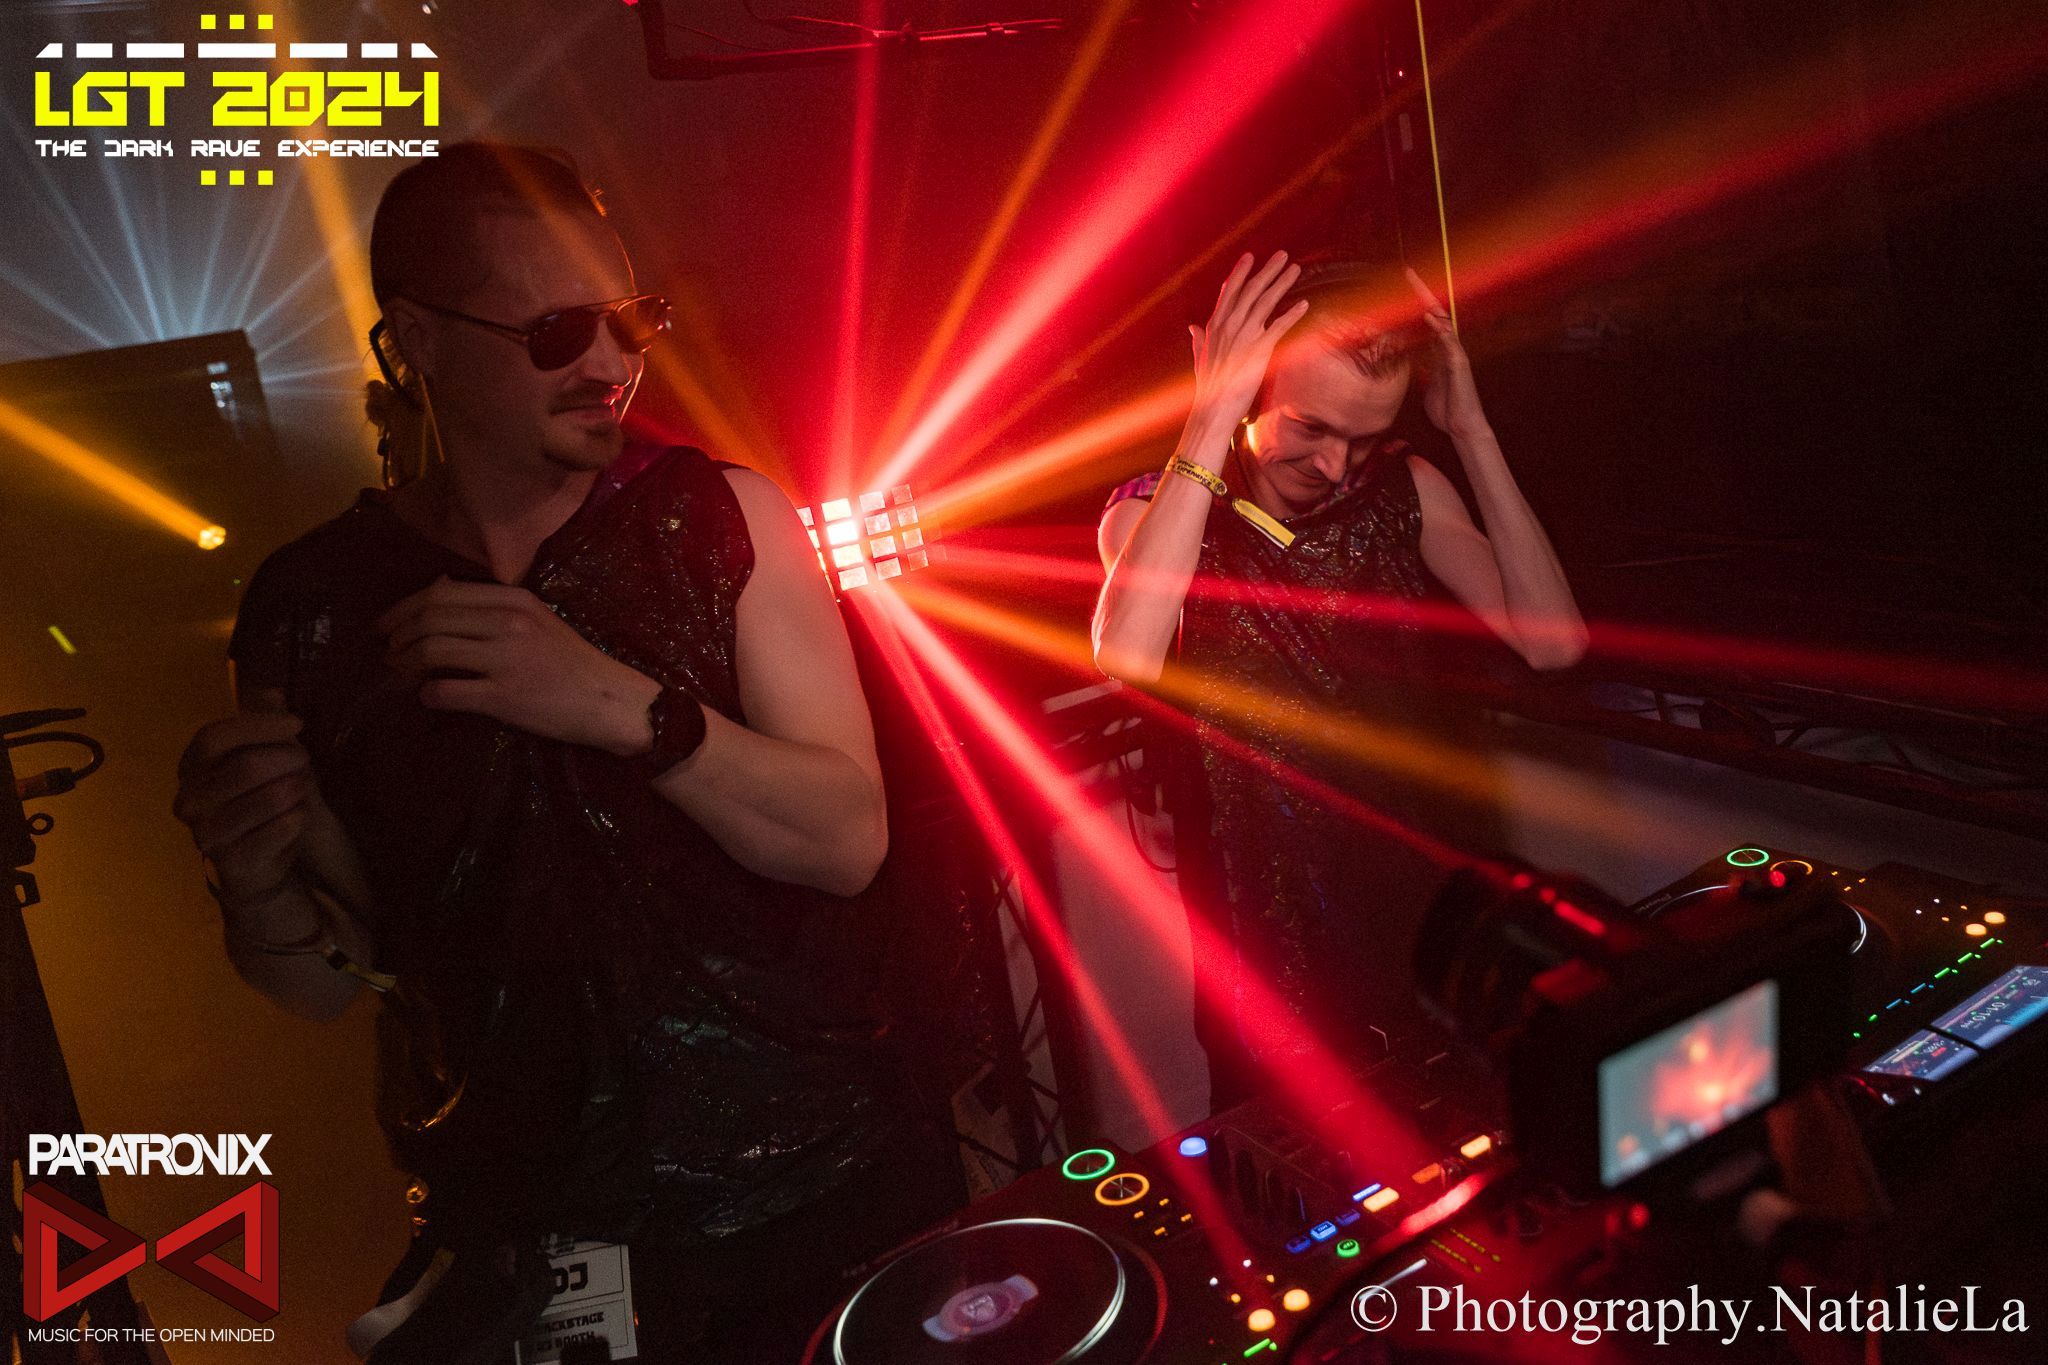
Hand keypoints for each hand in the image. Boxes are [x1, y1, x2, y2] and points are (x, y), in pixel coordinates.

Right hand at [174, 710, 316, 902]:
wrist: (259, 865)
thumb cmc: (260, 803)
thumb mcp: (262, 758)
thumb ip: (262, 725)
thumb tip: (271, 692)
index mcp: (190, 770)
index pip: (214, 737)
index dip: (259, 725)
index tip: (297, 723)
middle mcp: (189, 802)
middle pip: (246, 766)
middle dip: (288, 758)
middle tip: (304, 761)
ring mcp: (207, 834)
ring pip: (269, 798)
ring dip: (297, 789)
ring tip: (300, 790)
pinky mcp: (234, 863)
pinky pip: (282, 828)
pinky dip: (299, 817)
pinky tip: (298, 817)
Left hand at [378, 577, 658, 754]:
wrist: (610, 701)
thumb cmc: (572, 662)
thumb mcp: (536, 619)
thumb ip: (492, 604)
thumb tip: (438, 588)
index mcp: (513, 599)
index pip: (441, 593)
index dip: (403, 608)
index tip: (387, 624)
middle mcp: (507, 622)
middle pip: (429, 618)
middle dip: (397, 635)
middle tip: (387, 651)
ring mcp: (505, 659)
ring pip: (430, 651)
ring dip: (404, 664)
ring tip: (400, 674)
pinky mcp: (504, 697)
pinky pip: (445, 691)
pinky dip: (427, 694)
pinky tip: (429, 698)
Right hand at [1185, 251, 1309, 466]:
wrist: (1213, 407)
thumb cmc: (1208, 386)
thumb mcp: (1200, 358)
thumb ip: (1198, 340)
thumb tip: (1191, 327)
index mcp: (1215, 326)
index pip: (1230, 292)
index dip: (1240, 273)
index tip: (1250, 257)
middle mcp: (1229, 325)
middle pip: (1251, 290)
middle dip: (1267, 270)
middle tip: (1282, 254)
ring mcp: (1244, 335)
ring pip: (1266, 301)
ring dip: (1282, 282)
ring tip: (1295, 268)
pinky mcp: (1259, 348)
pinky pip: (1279, 326)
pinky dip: (1292, 313)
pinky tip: (1304, 303)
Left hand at [1404, 266, 1488, 439]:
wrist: (1461, 426)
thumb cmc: (1444, 407)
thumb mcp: (1424, 383)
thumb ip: (1418, 368)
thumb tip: (1404, 360)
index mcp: (1437, 351)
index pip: (1424, 320)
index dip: (1413, 303)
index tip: (1401, 285)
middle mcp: (1447, 347)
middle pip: (1434, 313)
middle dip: (1421, 293)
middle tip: (1408, 273)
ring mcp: (1455, 354)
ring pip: (1442, 322)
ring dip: (1430, 304)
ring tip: (1416, 285)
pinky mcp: (1460, 364)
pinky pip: (1450, 342)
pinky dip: (1440, 329)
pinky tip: (1430, 317)